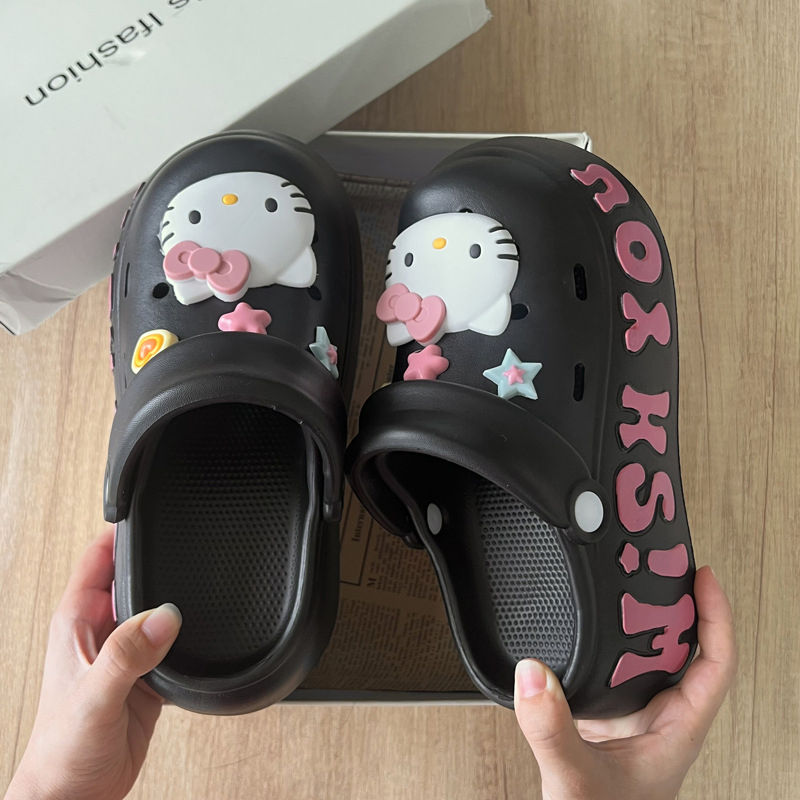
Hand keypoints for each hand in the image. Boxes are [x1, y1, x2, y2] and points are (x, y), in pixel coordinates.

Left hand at [6, 529, 181, 799]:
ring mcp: (126, 651)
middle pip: (134, 576)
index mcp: (77, 621)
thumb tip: (165, 615)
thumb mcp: (94, 697)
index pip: (98, 557)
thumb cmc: (63, 750)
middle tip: (190, 543)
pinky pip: (174, 641)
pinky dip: (189, 634)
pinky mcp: (147, 674)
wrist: (76, 795)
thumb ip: (128, 654)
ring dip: (177, 599)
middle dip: (159, 561)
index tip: (150, 513)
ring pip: (157, 607)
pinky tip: (203, 633)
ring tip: (205, 582)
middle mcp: (102, 630)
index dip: (121, 531)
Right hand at [514, 566, 735, 799]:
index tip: (702, 577)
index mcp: (676, 732)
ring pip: (651, 659)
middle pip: (687, 650)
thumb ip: (553, 731)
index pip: (715, 664)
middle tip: (663, 567)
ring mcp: (634, 720)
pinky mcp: (607, 721)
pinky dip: (610, 643)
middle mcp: (661, 721)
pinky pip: (617, 670)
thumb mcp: (577, 783)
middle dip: (679, 605)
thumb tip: (533, 675)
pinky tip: (592, 630)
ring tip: (633, 586)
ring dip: (645, 622)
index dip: (716, 616)